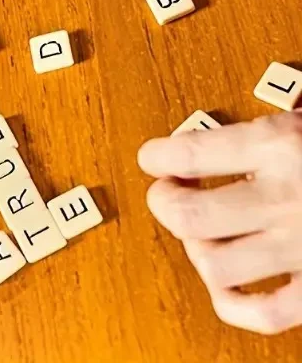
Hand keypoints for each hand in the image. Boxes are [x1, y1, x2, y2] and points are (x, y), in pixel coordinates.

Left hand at [139, 113, 301, 333]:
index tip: (151, 159)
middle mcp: (285, 199)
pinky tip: (228, 282)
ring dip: (196, 250)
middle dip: (164, 204)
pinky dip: (233, 302)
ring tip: (201, 234)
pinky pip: (262, 313)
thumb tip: (230, 135)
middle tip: (167, 194)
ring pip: (214, 265)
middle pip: (187, 215)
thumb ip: (278, 123)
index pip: (187, 154)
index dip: (156, 158)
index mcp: (281, 144)